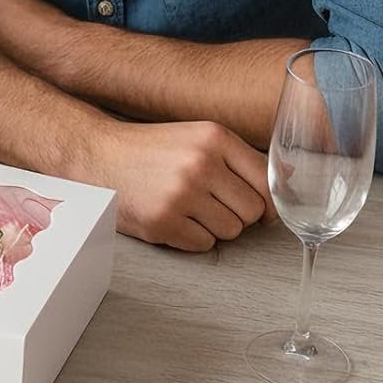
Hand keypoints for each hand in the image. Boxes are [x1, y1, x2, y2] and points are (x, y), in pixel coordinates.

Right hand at [89, 117, 272, 251]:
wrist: (96, 155)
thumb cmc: (151, 149)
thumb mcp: (197, 137)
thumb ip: (239, 158)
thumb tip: (286, 187)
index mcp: (214, 137)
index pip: (267, 182)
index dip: (263, 199)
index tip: (250, 203)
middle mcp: (200, 163)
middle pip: (252, 212)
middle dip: (235, 213)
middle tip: (207, 202)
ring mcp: (181, 194)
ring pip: (231, 231)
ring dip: (213, 226)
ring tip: (186, 207)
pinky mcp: (163, 222)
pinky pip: (203, 245)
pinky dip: (191, 237)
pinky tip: (171, 217)